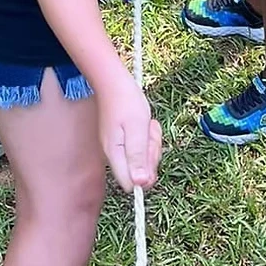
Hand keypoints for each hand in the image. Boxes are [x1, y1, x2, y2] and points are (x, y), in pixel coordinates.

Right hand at [97, 73, 161, 191]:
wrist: (114, 81)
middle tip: (150, 134)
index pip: (130, 184)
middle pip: (140, 173)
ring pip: (144, 160)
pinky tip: (146, 124)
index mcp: (115, 154)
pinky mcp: (124, 141)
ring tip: (148, 125)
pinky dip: (148, 137)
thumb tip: (140, 184)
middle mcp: (115, 155)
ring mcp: (119, 148)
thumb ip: (138, 156)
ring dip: (152, 144)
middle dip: (151, 155)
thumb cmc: (125, 101)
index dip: (144, 177)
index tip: (150, 155)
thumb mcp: (137, 128)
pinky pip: (142, 148)